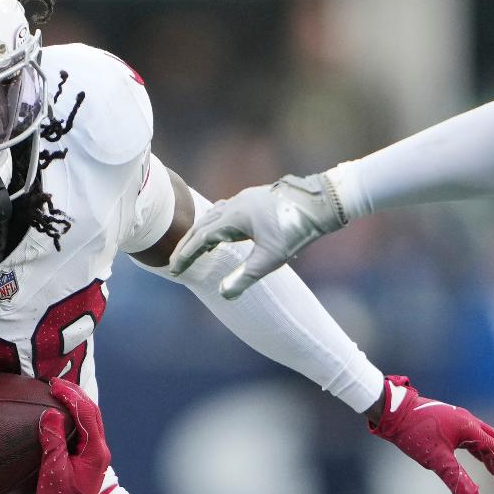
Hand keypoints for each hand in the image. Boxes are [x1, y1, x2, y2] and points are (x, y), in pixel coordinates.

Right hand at [28, 378, 113, 493]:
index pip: (87, 415)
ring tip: (57, 391)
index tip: (54, 385)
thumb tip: (51, 413)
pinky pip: (83, 430)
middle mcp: (99, 450)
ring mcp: (95, 453)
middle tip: (55, 383)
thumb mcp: (52, 471)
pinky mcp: (87, 457)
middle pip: (92, 412)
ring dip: (75, 403)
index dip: (72, 396)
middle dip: (75, 394)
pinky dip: (73, 416)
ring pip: (90, 420)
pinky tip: (58, 411)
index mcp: (96, 452)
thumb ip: (52, 441)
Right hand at [168, 173, 349, 298]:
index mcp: (233, 217)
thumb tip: (224, 294)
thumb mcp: (270, 258)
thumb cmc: (295, 228)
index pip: (201, 239)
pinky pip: (225, 211)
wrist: (319, 202)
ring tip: (192, 249)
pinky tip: (221, 231)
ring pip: (213, 216)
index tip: (174, 270)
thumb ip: (245, 276)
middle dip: (187, 245)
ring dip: (200, 233)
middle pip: (201, 225)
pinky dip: (215, 223)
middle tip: (175, 262)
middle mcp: (235, 204)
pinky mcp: (254, 199)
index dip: (185, 256)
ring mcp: (244, 199)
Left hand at [369, 376, 493, 493]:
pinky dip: (476, 450)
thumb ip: (455, 478)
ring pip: (482, 438)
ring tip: (492, 474)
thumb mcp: (435, 459)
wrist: (392, 410)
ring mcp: (458, 419)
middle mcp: (467, 420)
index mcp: (469, 428)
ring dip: (489, 456)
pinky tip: (471, 458)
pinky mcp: (448, 421)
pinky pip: (470, 436)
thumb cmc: (414, 432)